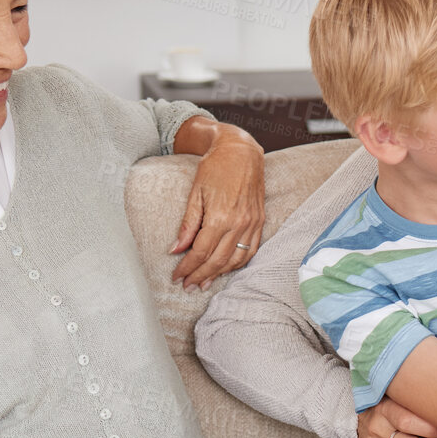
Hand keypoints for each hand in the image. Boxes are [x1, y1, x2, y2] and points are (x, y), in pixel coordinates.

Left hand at [172, 131, 264, 288]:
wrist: (241, 151)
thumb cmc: (215, 167)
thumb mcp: (195, 193)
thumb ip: (188, 224)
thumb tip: (176, 249)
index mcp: (220, 217)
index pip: (200, 252)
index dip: (187, 267)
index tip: (176, 276)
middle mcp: (239, 224)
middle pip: (217, 260)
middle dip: (200, 276)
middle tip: (187, 286)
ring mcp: (252, 224)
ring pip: (235, 260)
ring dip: (219, 274)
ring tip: (204, 282)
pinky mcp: (260, 221)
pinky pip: (251, 250)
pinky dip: (237, 264)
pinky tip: (226, 268)